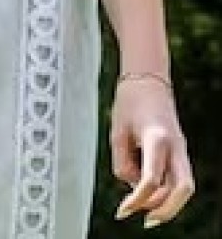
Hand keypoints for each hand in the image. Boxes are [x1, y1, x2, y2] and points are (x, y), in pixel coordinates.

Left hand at [111, 76, 194, 226]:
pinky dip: (166, 191)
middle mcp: (175, 146)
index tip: (122, 210)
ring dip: (167, 203)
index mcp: (156, 138)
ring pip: (184, 186)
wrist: (148, 81)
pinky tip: (147, 195)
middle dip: (167, 210)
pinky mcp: (179, 151)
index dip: (137, 199)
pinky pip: (178, 178)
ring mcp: (180, 149)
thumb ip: (122, 162)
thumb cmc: (130, 101)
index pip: (151, 179)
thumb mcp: (116, 131)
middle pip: (183, 188)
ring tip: (143, 210)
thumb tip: (131, 186)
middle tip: (146, 221)